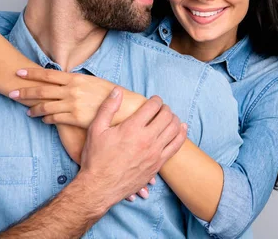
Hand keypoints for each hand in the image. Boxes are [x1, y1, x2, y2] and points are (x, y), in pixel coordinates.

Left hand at [9, 68, 116, 127]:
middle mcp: (72, 90)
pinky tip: (43, 120)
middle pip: (42, 90)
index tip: (19, 72)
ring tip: (28, 111)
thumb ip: (77, 81)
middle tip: (11, 93)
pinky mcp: (75, 118)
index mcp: (76, 79)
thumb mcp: (93, 82)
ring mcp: (73, 104)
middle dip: (24, 91)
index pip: (48, 75)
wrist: (123, 108)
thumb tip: (65, 78)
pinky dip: (47, 119)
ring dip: (34, 109)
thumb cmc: (109, 95)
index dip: (32, 73)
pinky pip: (55, 119)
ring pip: (46, 106)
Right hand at [77, 87, 186, 209]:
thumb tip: (117, 90)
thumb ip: (108, 108)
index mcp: (132, 128)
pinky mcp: (158, 164)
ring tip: (169, 117)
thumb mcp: (96, 130)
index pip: (153, 106)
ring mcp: (154, 153)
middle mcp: (146, 139)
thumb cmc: (96, 158)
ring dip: (174, 119)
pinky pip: (176, 146)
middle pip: (167, 116)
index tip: (154, 100)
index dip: (156, 100)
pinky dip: (181, 134)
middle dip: (165, 108)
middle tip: (161, 108)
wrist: (99, 187)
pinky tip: (181, 129)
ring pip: (174, 129)